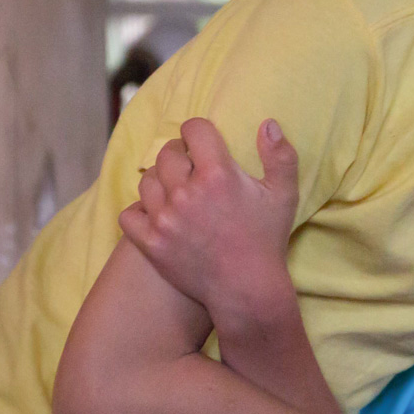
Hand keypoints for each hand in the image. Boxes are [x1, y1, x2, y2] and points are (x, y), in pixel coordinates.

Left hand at [119, 117, 297, 330]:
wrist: (248, 290)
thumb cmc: (267, 240)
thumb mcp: (284, 195)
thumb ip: (281, 156)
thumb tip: (268, 123)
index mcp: (218, 175)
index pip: (193, 129)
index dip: (199, 132)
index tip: (204, 143)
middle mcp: (186, 192)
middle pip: (167, 153)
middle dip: (180, 155)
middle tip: (192, 169)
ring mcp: (164, 218)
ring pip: (147, 181)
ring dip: (161, 182)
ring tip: (177, 193)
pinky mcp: (150, 242)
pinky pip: (129, 214)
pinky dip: (140, 212)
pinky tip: (159, 216)